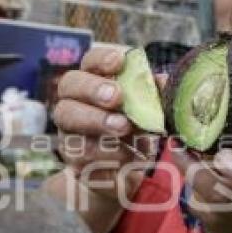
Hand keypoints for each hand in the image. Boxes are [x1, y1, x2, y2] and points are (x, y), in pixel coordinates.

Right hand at [52, 46, 160, 201]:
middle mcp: (75, 102)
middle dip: (93, 88)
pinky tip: (125, 154)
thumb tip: (163, 82)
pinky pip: (80, 152)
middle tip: (117, 97)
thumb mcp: (150, 114)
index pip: (89, 62)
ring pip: (68, 117)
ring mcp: (69, 130)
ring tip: (123, 127)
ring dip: (97, 120)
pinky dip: (104, 152)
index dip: (101, 59)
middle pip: (69, 85)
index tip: (119, 62)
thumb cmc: (137, 134)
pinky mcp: (73, 158)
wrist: (126, 173)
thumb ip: (154, 97)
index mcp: (95, 83)